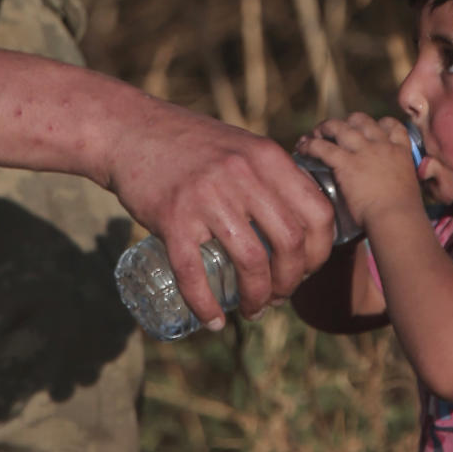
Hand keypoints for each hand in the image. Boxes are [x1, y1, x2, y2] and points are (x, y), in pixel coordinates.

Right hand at [100, 98, 334, 328]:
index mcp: (266, 157)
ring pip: (251, 262)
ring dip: (258, 298)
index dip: (321, 251)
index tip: (308, 269)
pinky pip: (194, 273)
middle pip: (290, 243)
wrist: (131, 131)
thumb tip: (300, 219)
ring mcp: (206, 196)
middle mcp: (242, 174)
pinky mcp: (172, 217)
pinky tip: (212, 321)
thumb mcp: (242, 146)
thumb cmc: (190, 143)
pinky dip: (206, 306)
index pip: (317, 212)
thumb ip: (271, 175)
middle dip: (292, 281)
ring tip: (253, 310)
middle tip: (279, 296)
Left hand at [296, 112, 420, 229]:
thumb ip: (395, 179)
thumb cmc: (403, 212)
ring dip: (326, 127)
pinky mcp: (346, 163)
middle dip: (347, 122)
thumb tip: (386, 187)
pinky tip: (303, 148)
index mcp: (400, 151)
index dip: (378, 123)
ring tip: (315, 133)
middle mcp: (382, 146)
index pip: (391, 125)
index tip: (369, 128)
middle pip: (361, 120)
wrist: (396, 218)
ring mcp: (364, 152)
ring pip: (340, 127)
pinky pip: (323, 147)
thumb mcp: (406, 186)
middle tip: (337, 130)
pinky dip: (310, 145)